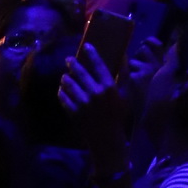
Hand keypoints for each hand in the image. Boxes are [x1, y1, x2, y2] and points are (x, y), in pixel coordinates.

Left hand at [56, 46, 130, 175]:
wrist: (108, 140)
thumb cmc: (119, 115)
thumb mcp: (126, 94)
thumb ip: (123, 74)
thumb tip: (122, 54)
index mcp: (109, 87)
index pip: (98, 64)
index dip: (91, 54)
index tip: (86, 46)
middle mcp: (94, 93)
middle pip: (80, 73)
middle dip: (73, 64)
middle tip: (69, 60)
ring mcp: (82, 104)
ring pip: (69, 85)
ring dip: (66, 78)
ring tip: (65, 75)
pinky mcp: (73, 114)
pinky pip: (64, 99)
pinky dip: (61, 93)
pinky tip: (61, 90)